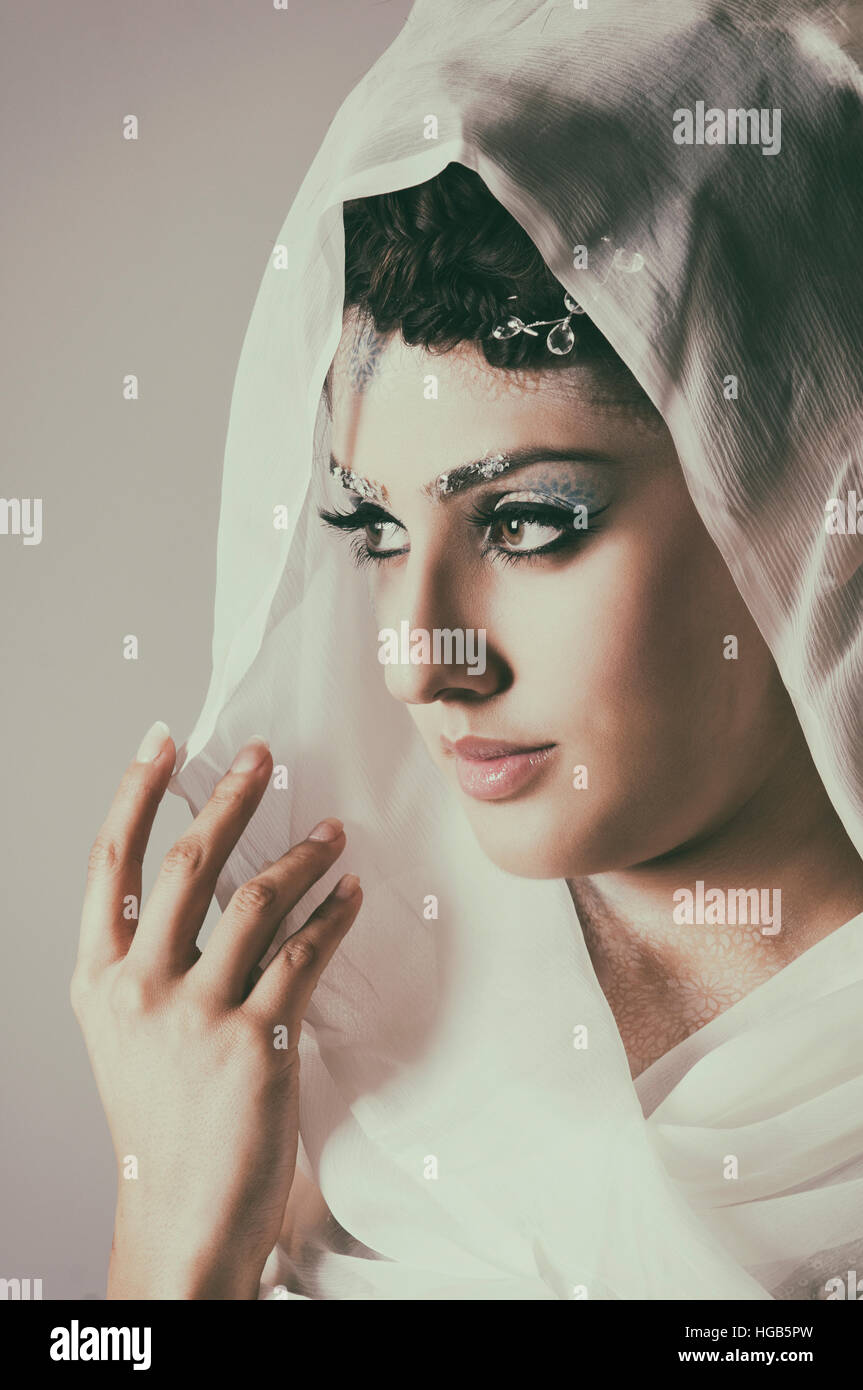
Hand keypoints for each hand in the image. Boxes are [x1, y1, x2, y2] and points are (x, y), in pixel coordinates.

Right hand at [71, 722, 360, 1299]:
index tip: (163, 741)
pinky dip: (332, 917)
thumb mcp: (127, 1037)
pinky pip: (303, 956)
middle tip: (265, 759)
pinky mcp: (256, 1044)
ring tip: (333, 835)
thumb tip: (207, 889)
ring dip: (301, 857)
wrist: (182, 1215)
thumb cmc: (161, 1123)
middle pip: (186, 864)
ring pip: (254, 901)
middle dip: (229, 799)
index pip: (109, 864)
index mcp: (98, 982)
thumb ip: (150, 965)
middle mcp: (138, 990)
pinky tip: (350, 897)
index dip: (135, 793)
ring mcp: (195, 1016)